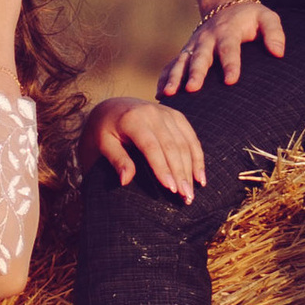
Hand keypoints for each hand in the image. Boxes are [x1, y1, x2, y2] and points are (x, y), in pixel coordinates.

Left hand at [86, 95, 206, 198]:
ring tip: (191, 193)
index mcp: (132, 119)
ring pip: (185, 143)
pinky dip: (198, 158)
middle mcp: (152, 113)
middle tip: (185, 197)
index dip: (162, 168)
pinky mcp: (176, 116)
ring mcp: (167, 113)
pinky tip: (200, 177)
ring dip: (191, 169)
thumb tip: (125, 181)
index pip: (151, 146)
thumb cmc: (105, 130)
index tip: (170, 188)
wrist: (112, 107)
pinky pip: (191, 137)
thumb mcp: (104, 144)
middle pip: (172, 146)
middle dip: (180, 173)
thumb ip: (116, 160)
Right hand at [161, 0, 286, 95]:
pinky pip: (172, 65)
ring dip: (175, 77)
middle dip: (195, 73)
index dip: (231, 64)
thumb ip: (274, 33)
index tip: (231, 80)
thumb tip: (278, 53)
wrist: (226, 5)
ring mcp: (194, 46)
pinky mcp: (186, 52)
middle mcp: (207, 39)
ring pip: (182, 62)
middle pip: (201, 57)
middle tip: (192, 89)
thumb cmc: (251, 18)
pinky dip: (165, 78)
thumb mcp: (267, 18)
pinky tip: (160, 94)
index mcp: (228, 32)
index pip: (230, 49)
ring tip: (169, 94)